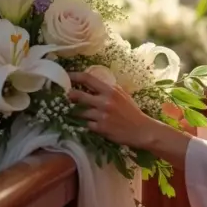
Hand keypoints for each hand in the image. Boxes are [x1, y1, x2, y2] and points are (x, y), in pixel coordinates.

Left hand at [68, 72, 193, 167]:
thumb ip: (107, 88)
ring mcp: (101, 115)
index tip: (66, 76)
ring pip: (79, 112)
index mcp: (110, 90)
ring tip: (74, 111)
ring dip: (75, 111)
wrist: (141, 130)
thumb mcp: (121, 94)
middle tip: (65, 96)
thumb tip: (91, 82)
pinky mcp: (100, 128)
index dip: (74, 76)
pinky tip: (87, 123)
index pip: (88, 79)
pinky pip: (85, 124)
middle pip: (78, 95)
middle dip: (69, 95)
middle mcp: (104, 101)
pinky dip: (85, 123)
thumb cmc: (131, 111)